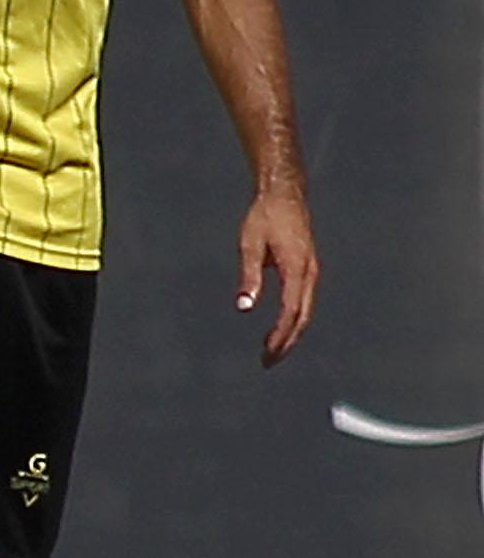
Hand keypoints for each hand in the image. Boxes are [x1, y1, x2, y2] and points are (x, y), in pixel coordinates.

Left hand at [241, 186, 321, 364]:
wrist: (285, 195)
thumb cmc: (264, 217)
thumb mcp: (250, 244)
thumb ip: (249, 276)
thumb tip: (245, 307)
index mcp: (297, 268)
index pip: (291, 311)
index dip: (280, 335)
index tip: (267, 353)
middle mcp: (310, 274)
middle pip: (303, 317)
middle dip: (287, 342)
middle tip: (268, 362)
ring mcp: (312, 272)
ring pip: (306, 311)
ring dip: (291, 333)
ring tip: (272, 351)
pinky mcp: (309, 270)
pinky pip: (305, 302)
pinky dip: (295, 319)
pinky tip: (281, 329)